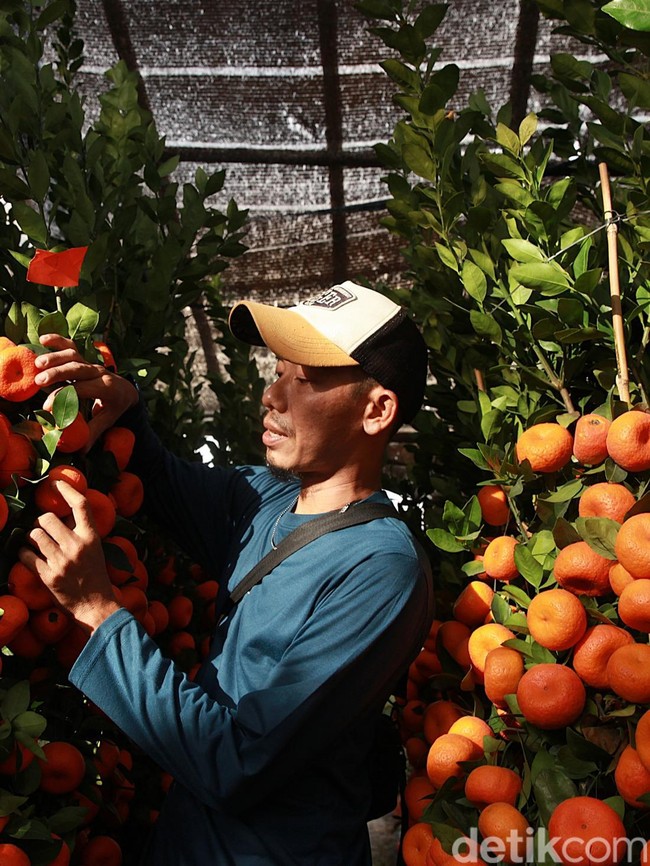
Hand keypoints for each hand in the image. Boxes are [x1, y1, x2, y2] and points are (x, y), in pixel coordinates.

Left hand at [19, 481, 120, 632]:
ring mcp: (61, 560)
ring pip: (34, 534)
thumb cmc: (95, 576)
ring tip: (36, 544)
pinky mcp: (48, 575)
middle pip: (48, 518)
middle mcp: (76, 546)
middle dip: (41, 522)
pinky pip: (26, 555)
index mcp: (91, 537)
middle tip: (43, 530)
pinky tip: (29, 557)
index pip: (81, 505)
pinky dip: (24, 554)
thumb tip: (63, 516)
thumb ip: (82, 533)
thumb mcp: (95, 550)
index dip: (68, 490)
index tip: (56, 483)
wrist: (95, 605)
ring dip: (32, 538)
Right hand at [35, 334, 138, 448]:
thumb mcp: (109, 419)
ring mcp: (91, 364)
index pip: (83, 389)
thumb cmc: (115, 406)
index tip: (48, 407)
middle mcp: (99, 372)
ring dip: (55, 357)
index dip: (64, 397)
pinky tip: (43, 339)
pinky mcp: (84, 359)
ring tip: (38, 364)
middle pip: (78, 368)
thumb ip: (95, 432)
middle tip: (39, 380)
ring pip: (74, 355)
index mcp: (106, 388)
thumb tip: (81, 451)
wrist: (127, 391)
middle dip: (58, 373)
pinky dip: (58, 340)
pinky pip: (71, 346)